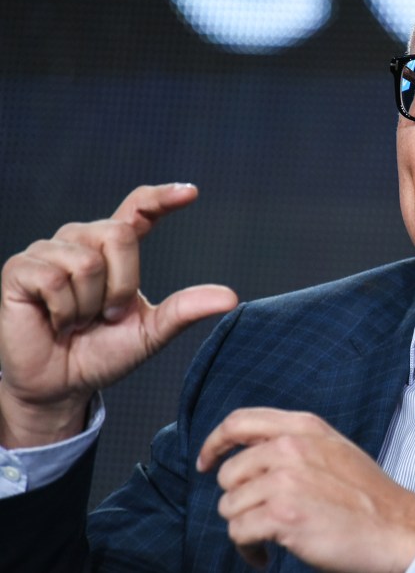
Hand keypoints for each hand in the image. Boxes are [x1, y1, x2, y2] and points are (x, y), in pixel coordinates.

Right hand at [0, 184, 237, 447]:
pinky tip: (56, 323)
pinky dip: (65, 311)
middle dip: (122, 284)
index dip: (161, 197)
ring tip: (78, 321)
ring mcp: (47, 251)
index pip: (138, 209)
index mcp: (114, 248)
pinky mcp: (19, 269)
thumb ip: (185, 310)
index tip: (190, 193)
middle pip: (118, 235)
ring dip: (90, 305)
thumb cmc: (103, 353)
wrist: (60, 384)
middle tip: (108, 315)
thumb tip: (231, 297)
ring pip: (87, 262)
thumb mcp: (151, 332)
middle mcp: (81, 240)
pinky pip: (55, 279)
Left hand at [198, 407, 414, 571]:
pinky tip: (266, 556)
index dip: (214, 443)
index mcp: (303, 427)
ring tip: (268, 538)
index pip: (239, 422)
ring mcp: (285, 480)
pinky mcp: (282, 515)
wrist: (396, 528)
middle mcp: (290, 447)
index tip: (206, 463)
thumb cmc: (368, 496)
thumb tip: (250, 454)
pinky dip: (248, 550)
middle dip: (239, 500)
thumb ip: (295, 443)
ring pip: (230, 506)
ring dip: (244, 528)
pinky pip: (239, 533)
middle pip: (228, 473)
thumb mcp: (333, 449)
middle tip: (260, 517)